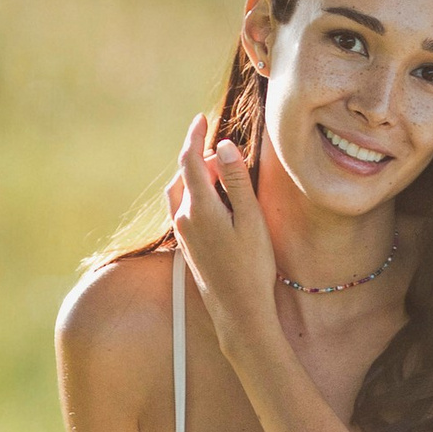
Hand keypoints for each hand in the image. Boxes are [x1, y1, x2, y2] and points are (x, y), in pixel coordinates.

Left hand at [166, 114, 278, 353]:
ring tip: (214, 169)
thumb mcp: (251, 219)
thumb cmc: (252, 266)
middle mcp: (184, 219)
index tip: (201, 118)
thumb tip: (223, 145)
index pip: (190, 159)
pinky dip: (193, 193)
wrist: (238, 312)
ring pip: (180, 192)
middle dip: (198, 155)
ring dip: (193, 175)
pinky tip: (211, 199)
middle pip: (184, 174)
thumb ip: (236, 180)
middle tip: (220, 146)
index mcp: (199, 208)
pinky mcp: (187, 247)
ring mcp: (183, 235)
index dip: (195, 136)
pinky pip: (183, 208)